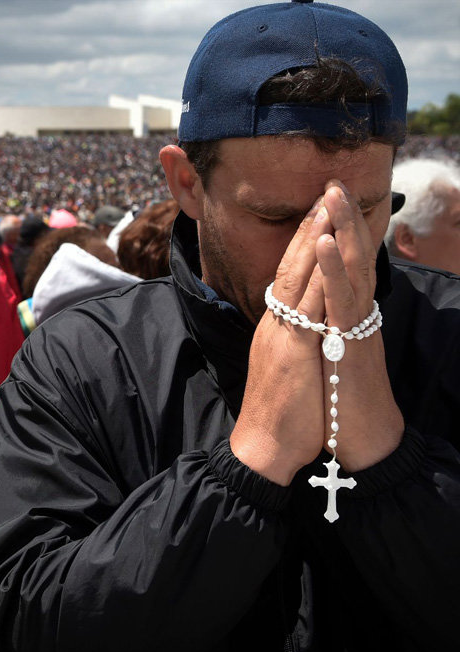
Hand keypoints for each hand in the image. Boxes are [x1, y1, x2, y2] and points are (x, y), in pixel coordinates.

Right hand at [231, 196, 332, 483]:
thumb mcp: (284, 369)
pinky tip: (323, 245)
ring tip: (327, 203)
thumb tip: (299, 330)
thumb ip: (290, 344)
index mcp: (274, 328)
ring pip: (297, 275)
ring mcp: (282, 333)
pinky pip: (306, 302)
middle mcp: (274, 323)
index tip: (318, 215)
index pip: (287, 276)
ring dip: (313, 237)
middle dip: (309, 227)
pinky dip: (315, 271)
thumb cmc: (278, 415)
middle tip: (325, 192)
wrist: (262, 447)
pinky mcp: (293, 347)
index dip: (302, 244)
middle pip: (290, 265)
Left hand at [314, 181, 402, 470]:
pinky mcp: (352, 343)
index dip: (337, 232)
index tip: (325, 200)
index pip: (343, 265)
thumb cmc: (342, 399)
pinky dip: (335, 269)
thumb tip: (319, 310)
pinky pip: (342, 300)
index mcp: (346, 315)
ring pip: (353, 270)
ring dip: (344, 229)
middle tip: (333, 180)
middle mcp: (355, 315)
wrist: (363, 440)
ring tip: (333, 194)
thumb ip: (328, 327)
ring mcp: (356, 327)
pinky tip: (329, 242)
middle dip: (343, 218)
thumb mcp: (331, 353)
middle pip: (353, 257)